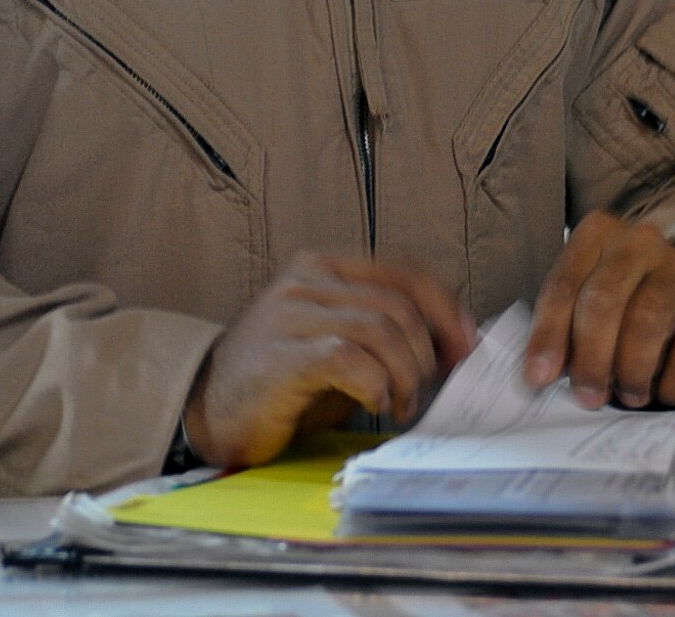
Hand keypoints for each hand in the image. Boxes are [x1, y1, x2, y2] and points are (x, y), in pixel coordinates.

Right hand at [183, 250, 477, 468]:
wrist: (209, 409)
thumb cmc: (282, 381)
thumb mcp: (340, 344)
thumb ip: (386, 332)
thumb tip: (454, 343)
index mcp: (325, 266)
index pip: (406, 271)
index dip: (446, 309)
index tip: (465, 347)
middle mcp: (307, 280)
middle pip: (399, 304)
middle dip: (427, 354)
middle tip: (423, 392)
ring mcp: (290, 315)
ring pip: (381, 328)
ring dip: (406, 374)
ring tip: (398, 403)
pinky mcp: (280, 356)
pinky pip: (348, 358)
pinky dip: (376, 384)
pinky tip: (373, 403)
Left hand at [523, 211, 674, 409]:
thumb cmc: (625, 304)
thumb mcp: (588, 306)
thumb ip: (565, 331)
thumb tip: (540, 377)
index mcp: (596, 235)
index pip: (564, 284)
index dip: (549, 334)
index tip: (539, 377)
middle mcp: (638, 241)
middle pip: (604, 299)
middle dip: (591, 356)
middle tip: (589, 396)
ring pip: (646, 320)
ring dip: (632, 369)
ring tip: (628, 396)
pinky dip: (674, 377)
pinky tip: (665, 393)